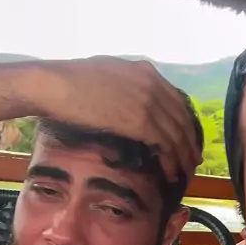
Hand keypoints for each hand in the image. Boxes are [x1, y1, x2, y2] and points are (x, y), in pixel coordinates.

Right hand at [34, 57, 202, 180]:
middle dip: (189, 140)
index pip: (174, 99)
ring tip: (186, 171)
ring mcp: (148, 101)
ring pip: (177, 133)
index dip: (182, 121)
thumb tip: (122, 99)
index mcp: (144, 70)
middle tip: (192, 158)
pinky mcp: (140, 120)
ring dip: (184, 155)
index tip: (184, 136)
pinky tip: (172, 173)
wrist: (53, 85)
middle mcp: (152, 83)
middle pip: (181, 117)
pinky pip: (165, 145)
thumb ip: (122, 85)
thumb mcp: (104, 75)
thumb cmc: (66, 82)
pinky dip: (172, 161)